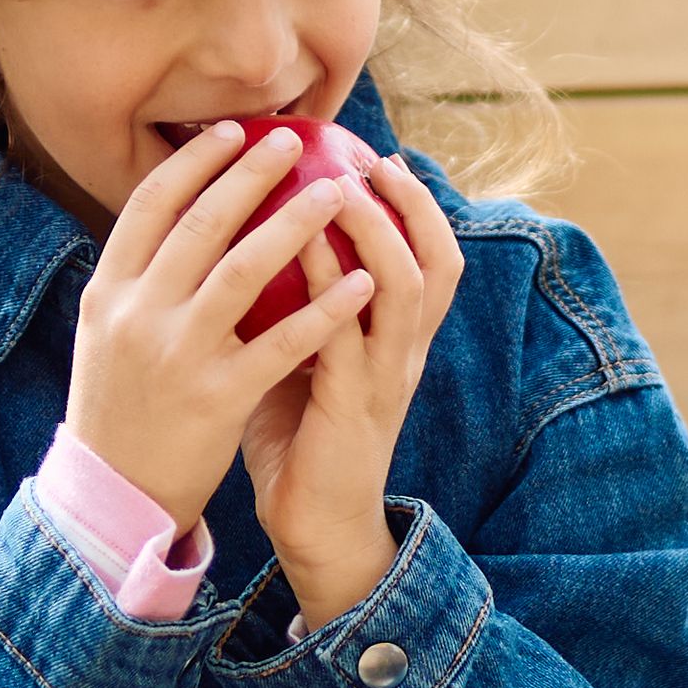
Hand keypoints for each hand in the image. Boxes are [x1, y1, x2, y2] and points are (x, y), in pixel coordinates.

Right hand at [66, 123, 384, 541]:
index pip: (147, 207)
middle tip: (291, 140)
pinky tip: (361, 283)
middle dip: (249, 175)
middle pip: (199, 225)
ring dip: (295, 225)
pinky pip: (282, 343)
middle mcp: (137, 315)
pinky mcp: (218, 398)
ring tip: (338, 193)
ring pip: (243, 272)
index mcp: (107, 293)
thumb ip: (138, 277)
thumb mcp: (105, 334)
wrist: (113, 496)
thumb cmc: (119, 407)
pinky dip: (324, 310)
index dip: (191, 163)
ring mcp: (177, 356)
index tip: (230, 132)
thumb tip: (177, 213)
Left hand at [236, 151, 464, 627]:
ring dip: (377, 231)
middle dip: (413, 205)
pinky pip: (349, 331)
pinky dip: (333, 282)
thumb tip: (249, 245)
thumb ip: (297, 309)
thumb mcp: (305, 360)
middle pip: (438, 261)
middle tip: (374, 161)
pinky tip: (303, 247)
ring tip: (342, 187)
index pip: (431, 260)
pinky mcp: (351, 403)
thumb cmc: (300, 440)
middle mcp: (404, 352)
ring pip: (404, 286)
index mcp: (398, 341)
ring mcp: (383, 377)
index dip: (418, 209)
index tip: (383, 161)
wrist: (314, 525)